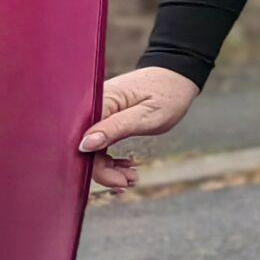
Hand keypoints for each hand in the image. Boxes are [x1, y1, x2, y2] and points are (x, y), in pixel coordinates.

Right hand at [80, 66, 200, 191]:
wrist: (176, 77)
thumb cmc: (167, 93)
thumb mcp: (147, 116)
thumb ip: (116, 129)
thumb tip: (84, 145)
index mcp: (100, 102)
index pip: (84, 142)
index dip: (97, 167)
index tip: (119, 182)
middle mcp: (93, 106)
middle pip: (85, 147)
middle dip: (104, 170)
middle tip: (129, 182)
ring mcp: (97, 111)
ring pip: (91, 147)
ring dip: (108, 167)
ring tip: (131, 177)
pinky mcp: (103, 117)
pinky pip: (98, 141)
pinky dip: (110, 157)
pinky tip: (126, 165)